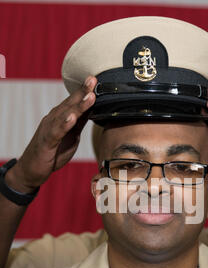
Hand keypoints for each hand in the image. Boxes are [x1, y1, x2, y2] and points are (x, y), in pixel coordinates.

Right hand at [6, 76, 96, 192]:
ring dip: (78, 105)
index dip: (85, 91)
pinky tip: (72, 117)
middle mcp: (53, 119)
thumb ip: (79, 123)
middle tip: (93, 79)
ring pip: (65, 115)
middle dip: (82, 92)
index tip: (96, 79)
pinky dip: (64, 124)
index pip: (74, 102)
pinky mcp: (46, 143)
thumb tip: (92, 110)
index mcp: (60, 117)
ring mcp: (49, 130)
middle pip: (70, 104)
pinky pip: (56, 132)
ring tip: (90, 95)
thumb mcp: (71, 136)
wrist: (31, 169)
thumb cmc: (52, 152)